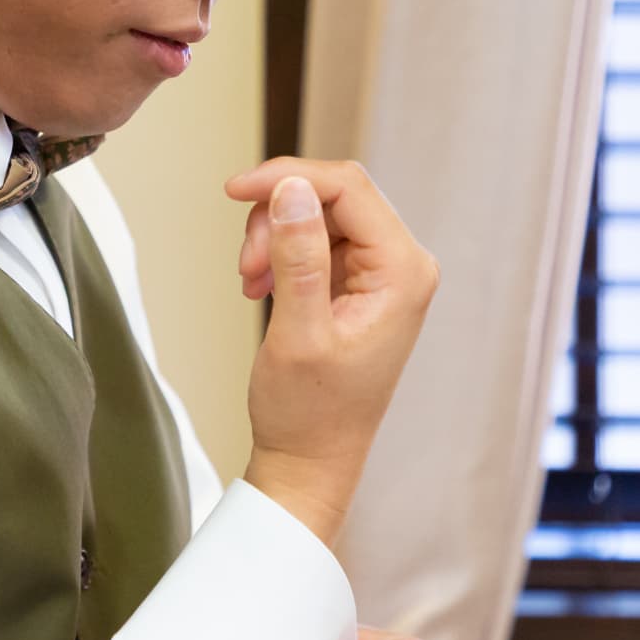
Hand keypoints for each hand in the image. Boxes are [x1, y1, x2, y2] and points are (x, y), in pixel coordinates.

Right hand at [224, 160, 439, 545]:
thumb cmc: (310, 413)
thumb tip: (291, 189)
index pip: (348, 188)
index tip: (234, 190)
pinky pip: (314, 239)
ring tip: (252, 283)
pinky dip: (280, 253)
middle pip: (333, 195)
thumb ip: (298, 257)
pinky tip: (262, 288)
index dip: (287, 178)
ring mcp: (382, 273)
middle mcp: (403, 266)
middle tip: (246, 265)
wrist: (309, 462)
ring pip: (317, 213)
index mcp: (404, 273)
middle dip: (278, 217)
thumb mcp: (298, 332)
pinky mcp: (358, 283)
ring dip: (274, 236)